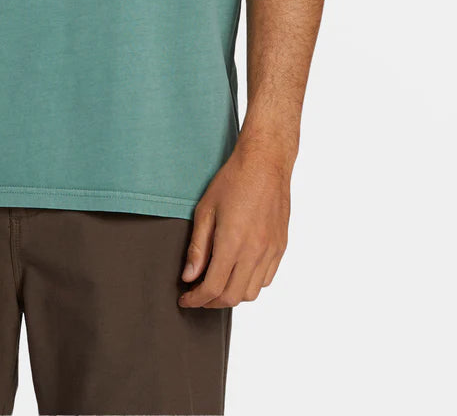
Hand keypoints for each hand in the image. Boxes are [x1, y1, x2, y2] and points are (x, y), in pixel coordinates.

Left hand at [178, 138, 290, 307]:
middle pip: (232, 297)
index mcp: (233, 243)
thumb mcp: (205, 210)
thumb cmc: (233, 180)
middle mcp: (255, 252)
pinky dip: (250, 284)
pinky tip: (238, 272)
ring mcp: (271, 251)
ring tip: (216, 284)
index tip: (185, 299)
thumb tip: (189, 276)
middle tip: (197, 295)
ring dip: (232, 295)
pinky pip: (266, 279)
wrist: (266, 163)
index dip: (196, 299)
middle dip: (210, 302)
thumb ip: (198, 247)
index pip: (212, 287)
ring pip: (252, 292)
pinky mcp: (281, 246)